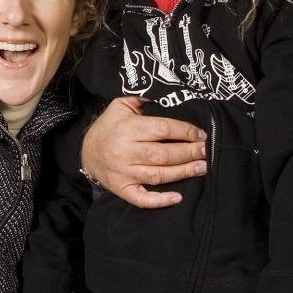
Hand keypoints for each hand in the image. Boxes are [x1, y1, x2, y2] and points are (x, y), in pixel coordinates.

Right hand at [81, 96, 206, 208]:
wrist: (86, 152)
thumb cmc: (109, 126)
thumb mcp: (121, 105)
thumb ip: (143, 97)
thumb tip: (168, 92)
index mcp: (128, 128)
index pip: (162, 129)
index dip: (184, 131)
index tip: (201, 134)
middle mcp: (125, 151)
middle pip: (163, 154)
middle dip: (188, 152)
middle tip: (207, 151)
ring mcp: (123, 172)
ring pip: (158, 175)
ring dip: (183, 172)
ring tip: (202, 168)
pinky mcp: (122, 189)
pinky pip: (142, 199)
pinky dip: (160, 201)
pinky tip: (178, 197)